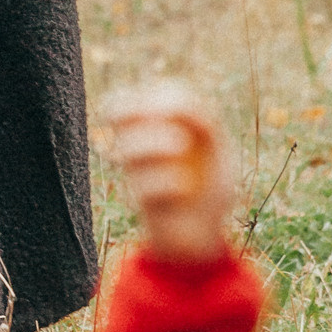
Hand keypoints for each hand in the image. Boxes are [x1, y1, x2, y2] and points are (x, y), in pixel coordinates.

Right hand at [105, 85, 237, 261]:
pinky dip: (168, 181)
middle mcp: (139, 145)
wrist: (206, 236)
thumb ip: (203, 121)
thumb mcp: (218, 147)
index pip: (142, 94)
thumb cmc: (211, 187)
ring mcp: (136, 172)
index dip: (161, 96)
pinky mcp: (141, 201)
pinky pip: (145, 185)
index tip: (189, 112)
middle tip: (166, 120)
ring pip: (126, 146)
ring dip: (155, 141)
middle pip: (114, 109)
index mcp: (155, 129)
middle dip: (136, 108)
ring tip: (179, 148)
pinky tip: (182, 191)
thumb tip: (174, 109)